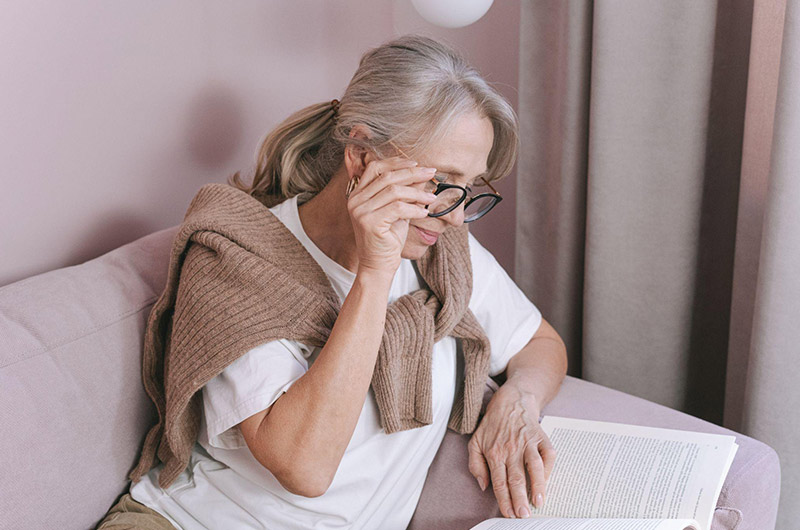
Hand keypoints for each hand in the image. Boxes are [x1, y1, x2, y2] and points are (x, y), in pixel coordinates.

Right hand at [346, 156, 436, 275]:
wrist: (378, 265)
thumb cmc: (388, 238)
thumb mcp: (397, 211)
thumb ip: (405, 193)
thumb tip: (422, 175)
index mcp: (358, 194)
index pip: (375, 167)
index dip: (396, 162)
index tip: (417, 163)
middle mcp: (355, 200)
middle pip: (387, 176)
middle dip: (412, 173)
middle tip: (431, 173)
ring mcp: (360, 211)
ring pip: (394, 191)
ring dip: (417, 192)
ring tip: (431, 198)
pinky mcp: (369, 222)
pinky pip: (397, 208)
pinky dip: (414, 208)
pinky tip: (424, 212)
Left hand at [467, 382, 555, 517]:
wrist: (511, 401)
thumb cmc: (492, 425)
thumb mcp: (475, 442)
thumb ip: (475, 465)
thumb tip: (484, 486)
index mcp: (494, 452)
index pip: (499, 481)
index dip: (504, 499)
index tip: (508, 514)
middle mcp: (511, 448)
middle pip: (516, 478)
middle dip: (520, 499)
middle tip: (523, 515)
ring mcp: (528, 442)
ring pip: (534, 467)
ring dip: (537, 486)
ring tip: (539, 502)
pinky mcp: (541, 437)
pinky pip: (548, 456)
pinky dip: (549, 469)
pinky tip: (547, 482)